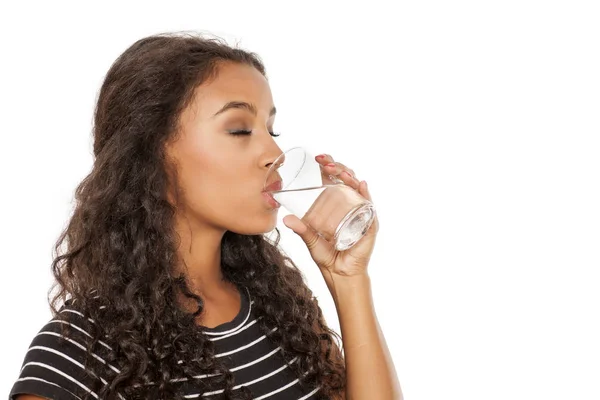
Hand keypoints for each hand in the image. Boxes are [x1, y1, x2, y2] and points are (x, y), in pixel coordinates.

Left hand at [282, 153, 378, 282]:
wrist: (340, 274)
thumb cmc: (327, 256)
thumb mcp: (311, 239)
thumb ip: (302, 229)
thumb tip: (286, 219)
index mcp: (337, 204)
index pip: (335, 178)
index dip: (329, 165)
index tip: (318, 158)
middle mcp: (350, 204)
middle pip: (346, 178)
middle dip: (337, 166)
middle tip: (323, 162)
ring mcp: (361, 212)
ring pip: (357, 187)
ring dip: (348, 175)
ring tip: (337, 171)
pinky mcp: (369, 224)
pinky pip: (369, 205)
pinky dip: (365, 194)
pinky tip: (360, 184)